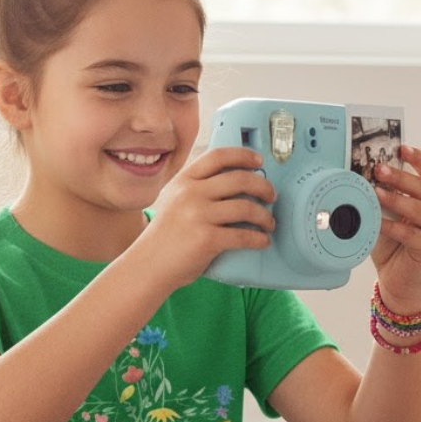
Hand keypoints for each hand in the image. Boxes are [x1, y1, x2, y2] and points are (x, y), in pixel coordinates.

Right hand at [142, 148, 277, 288]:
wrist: (149, 265)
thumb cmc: (166, 236)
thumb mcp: (174, 201)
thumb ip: (196, 189)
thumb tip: (235, 182)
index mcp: (184, 181)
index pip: (218, 156)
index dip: (243, 155)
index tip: (258, 160)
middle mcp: (191, 194)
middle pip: (239, 179)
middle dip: (263, 186)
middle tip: (271, 196)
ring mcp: (198, 216)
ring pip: (246, 207)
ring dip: (264, 216)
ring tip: (269, 223)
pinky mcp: (207, 239)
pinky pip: (243, 235)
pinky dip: (258, 239)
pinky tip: (263, 241)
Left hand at [369, 145, 420, 309]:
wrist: (396, 281)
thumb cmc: (390, 246)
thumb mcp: (383, 217)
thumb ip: (380, 199)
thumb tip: (362, 177)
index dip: (418, 158)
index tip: (401, 147)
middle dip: (399, 176)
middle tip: (378, 168)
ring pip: (417, 208)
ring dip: (395, 199)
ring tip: (375, 192)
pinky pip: (410, 233)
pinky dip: (391, 227)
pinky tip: (377, 223)